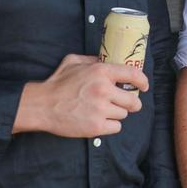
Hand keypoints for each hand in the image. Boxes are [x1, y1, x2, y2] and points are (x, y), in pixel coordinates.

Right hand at [16, 54, 148, 136]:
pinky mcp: (97, 127)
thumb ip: (92, 59)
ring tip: (103, 111)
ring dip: (117, 113)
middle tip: (124, 103)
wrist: (42, 106)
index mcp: (101, 72)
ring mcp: (101, 110)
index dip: (142, 81)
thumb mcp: (74, 61)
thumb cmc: (57, 83)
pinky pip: (116, 127)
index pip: (133, 75)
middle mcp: (104, 90)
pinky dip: (110, 126)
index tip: (144, 86)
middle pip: (133, 100)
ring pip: (124, 114)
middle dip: (130, 102)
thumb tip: (106, 59)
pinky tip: (99, 120)